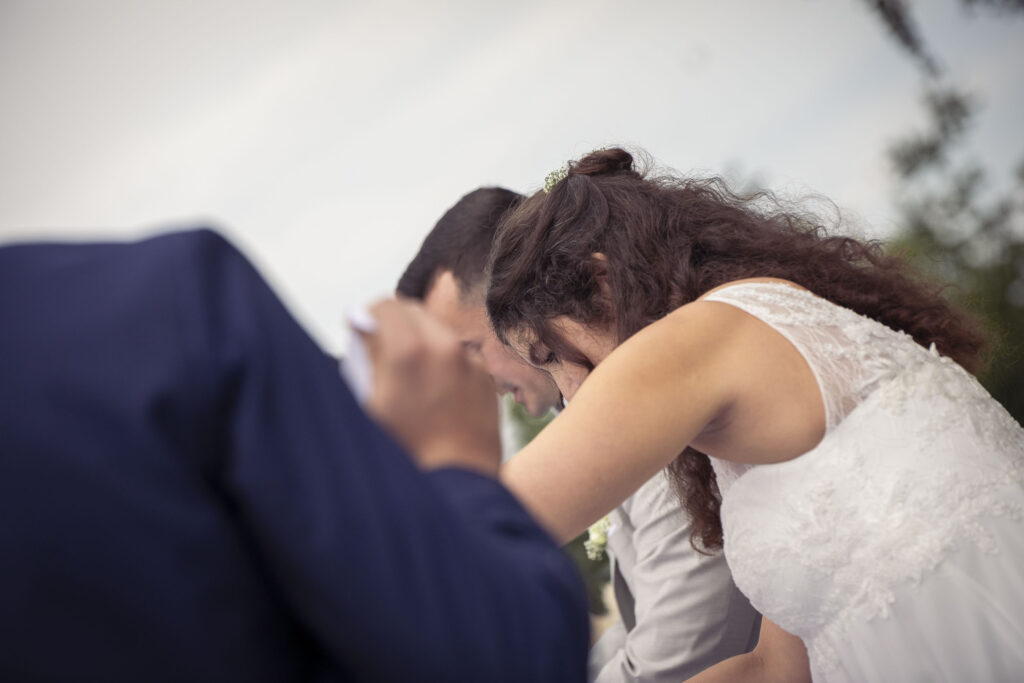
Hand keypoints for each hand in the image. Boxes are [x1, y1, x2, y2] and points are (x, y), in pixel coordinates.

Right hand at [359, 299, 501, 475]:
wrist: (456, 488)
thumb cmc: (403, 453)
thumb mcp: (367, 406)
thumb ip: (362, 357)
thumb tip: (361, 325)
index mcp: (408, 349)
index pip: (384, 306)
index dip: (368, 318)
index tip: (361, 334)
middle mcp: (444, 346)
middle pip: (413, 313)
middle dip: (394, 327)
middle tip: (381, 353)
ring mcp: (470, 362)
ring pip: (439, 332)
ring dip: (421, 343)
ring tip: (409, 377)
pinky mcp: (486, 379)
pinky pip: (461, 356)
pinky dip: (445, 363)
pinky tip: (434, 394)